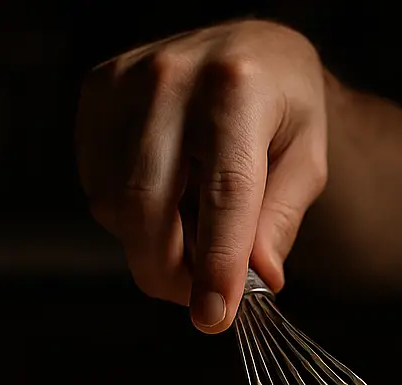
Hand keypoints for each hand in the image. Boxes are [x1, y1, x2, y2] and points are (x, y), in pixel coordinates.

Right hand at [77, 20, 327, 330]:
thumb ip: (280, 220)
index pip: (223, 194)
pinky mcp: (94, 92)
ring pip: (116, 205)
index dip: (216, 265)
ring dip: (152, 243)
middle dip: (170, 272)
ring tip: (196, 229)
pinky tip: (167, 194)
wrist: (250, 50)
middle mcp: (172, 77)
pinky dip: (129, 213)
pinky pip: (97, 185)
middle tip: (202, 299)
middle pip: (149, 206)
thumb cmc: (284, 110)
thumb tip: (258, 279)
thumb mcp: (307, 161)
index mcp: (237, 89)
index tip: (214, 317)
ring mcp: (124, 82)